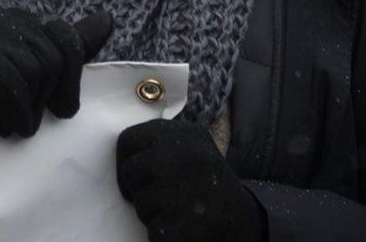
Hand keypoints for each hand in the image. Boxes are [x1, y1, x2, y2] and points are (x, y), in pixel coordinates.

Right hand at [0, 7, 112, 137]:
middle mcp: (6, 19)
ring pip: (34, 71)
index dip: (70, 79)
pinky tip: (1, 124)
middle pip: (52, 60)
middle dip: (45, 99)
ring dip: (25, 110)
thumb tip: (108, 19)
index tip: (63, 109)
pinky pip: (11, 81)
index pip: (67, 39)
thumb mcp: (39, 73)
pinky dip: (13, 111)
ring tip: (9, 121)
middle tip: (27, 120)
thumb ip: (71, 49)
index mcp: (26, 21)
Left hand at [116, 119, 264, 241]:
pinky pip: (153, 231)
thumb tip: (122, 151)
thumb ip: (161, 143)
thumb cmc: (207, 181)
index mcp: (183, 133)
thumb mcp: (192, 147)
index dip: (126, 160)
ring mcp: (184, 189)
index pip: (128, 140)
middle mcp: (182, 156)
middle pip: (130, 171)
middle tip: (160, 196)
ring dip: (153, 214)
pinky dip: (165, 234)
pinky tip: (183, 227)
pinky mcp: (186, 224)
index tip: (136, 175)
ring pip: (140, 204)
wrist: (243, 218)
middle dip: (138, 189)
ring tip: (178, 210)